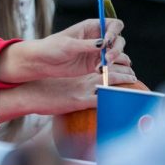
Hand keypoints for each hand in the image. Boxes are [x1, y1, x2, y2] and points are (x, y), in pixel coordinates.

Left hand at [0, 18, 126, 82]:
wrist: (43, 62)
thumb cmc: (52, 47)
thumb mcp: (69, 45)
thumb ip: (87, 44)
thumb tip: (104, 43)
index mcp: (91, 27)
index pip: (113, 24)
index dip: (114, 32)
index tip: (107, 41)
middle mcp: (97, 37)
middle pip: (119, 40)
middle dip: (116, 49)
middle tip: (107, 58)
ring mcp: (98, 51)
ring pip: (117, 53)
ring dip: (114, 59)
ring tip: (102, 66)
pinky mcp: (96, 64)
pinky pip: (109, 65)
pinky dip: (108, 68)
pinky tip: (98, 71)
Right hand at [23, 65, 137, 114]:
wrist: (31, 94)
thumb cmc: (45, 90)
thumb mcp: (64, 84)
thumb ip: (77, 84)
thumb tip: (88, 87)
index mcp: (80, 74)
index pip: (103, 64)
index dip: (116, 63)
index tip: (126, 66)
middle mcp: (83, 79)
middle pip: (110, 70)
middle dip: (124, 71)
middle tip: (133, 74)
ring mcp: (82, 89)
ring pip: (109, 81)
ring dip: (123, 80)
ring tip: (133, 80)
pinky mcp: (79, 101)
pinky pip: (101, 99)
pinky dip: (112, 98)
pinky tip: (122, 99)